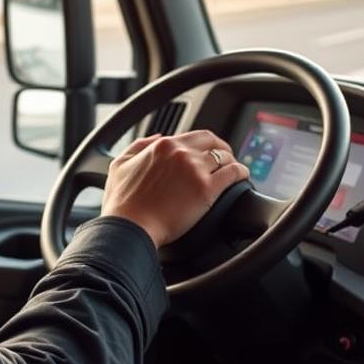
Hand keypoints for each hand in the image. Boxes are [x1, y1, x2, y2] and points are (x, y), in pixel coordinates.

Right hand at [100, 130, 249, 248]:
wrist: (129, 227)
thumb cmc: (122, 203)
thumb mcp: (120, 164)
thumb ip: (139, 146)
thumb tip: (156, 137)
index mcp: (162, 145)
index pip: (194, 136)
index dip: (204, 143)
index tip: (206, 151)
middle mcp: (181, 152)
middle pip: (212, 141)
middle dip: (222, 147)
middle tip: (226, 156)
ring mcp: (195, 169)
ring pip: (225, 156)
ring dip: (232, 161)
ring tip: (235, 169)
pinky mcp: (206, 189)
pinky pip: (233, 173)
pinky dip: (241, 172)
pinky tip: (243, 177)